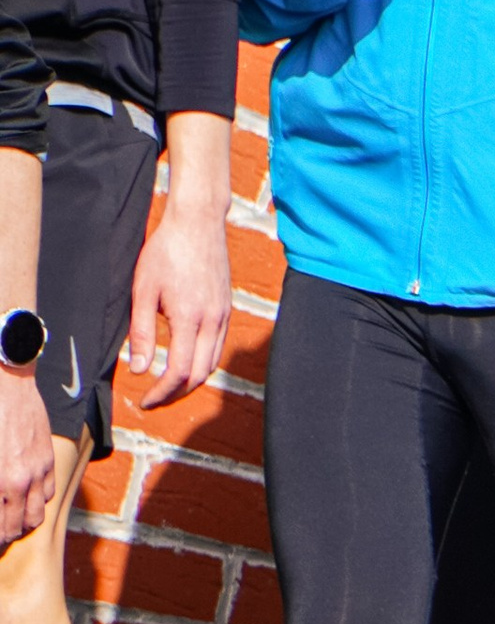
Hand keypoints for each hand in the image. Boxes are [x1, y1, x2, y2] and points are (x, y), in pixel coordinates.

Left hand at [0, 370, 55, 550]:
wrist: (6, 384)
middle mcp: (17, 481)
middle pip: (15, 527)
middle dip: (5, 535)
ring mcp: (36, 472)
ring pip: (35, 516)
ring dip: (22, 523)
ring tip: (11, 522)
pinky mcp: (47, 460)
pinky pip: (48, 494)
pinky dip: (36, 502)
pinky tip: (25, 498)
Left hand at [125, 123, 232, 406]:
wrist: (198, 223)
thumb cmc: (165, 252)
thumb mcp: (143, 290)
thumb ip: (140, 333)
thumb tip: (139, 369)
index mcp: (188, 319)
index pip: (178, 372)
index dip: (161, 393)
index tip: (144, 400)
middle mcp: (212, 322)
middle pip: (199, 375)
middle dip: (176, 394)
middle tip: (154, 398)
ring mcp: (223, 316)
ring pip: (212, 364)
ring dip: (190, 380)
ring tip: (168, 383)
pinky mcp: (227, 309)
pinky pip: (217, 347)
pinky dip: (202, 362)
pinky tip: (185, 359)